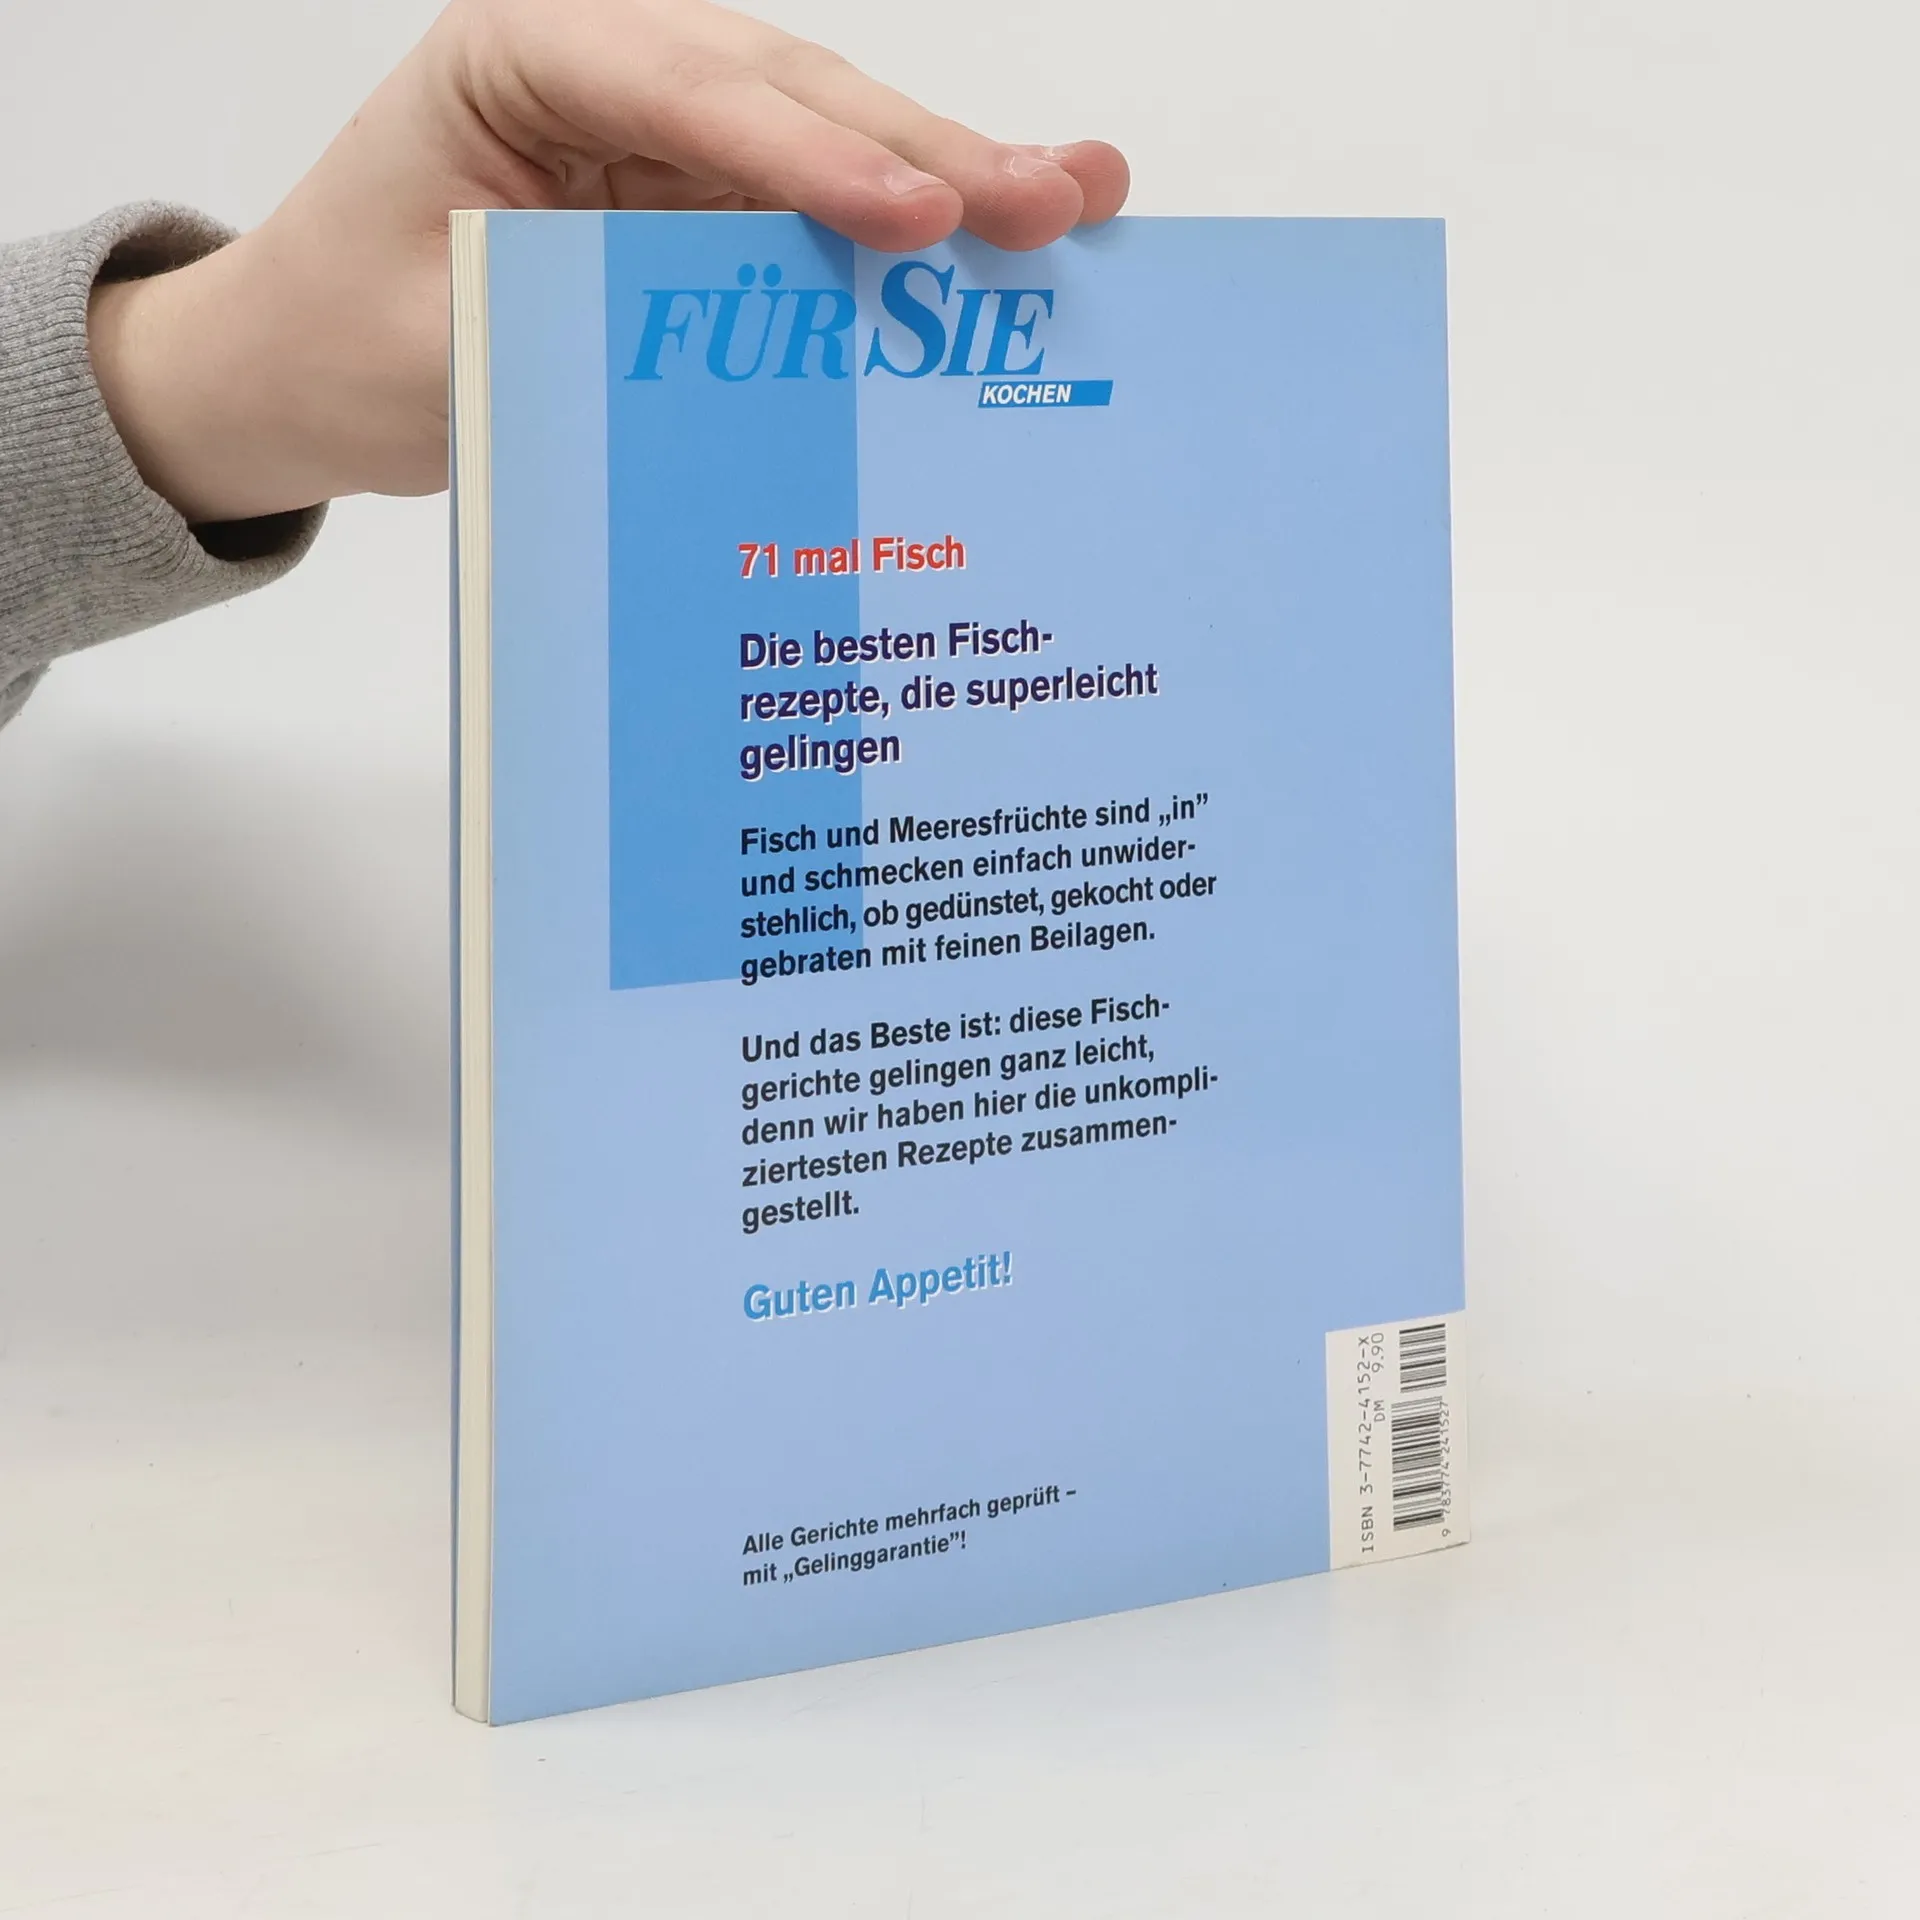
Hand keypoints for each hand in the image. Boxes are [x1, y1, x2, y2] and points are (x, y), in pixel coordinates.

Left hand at [87, 0, 1128, 525]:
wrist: (300, 369)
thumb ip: (596, 335)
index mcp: (521, 58)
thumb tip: (768, 370)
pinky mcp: (697, 205)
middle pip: (788, 96)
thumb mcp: (447, 350)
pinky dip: (909, 238)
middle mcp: (608, 73)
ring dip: (951, 180)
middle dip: (925, 153)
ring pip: (826, 143)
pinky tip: (1009, 239)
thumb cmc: (342, 342)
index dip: (812, 160)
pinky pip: (814, 216)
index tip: (920, 218)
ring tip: (1076, 203)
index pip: (685, 94)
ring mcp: (664, 137)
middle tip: (1054, 199)